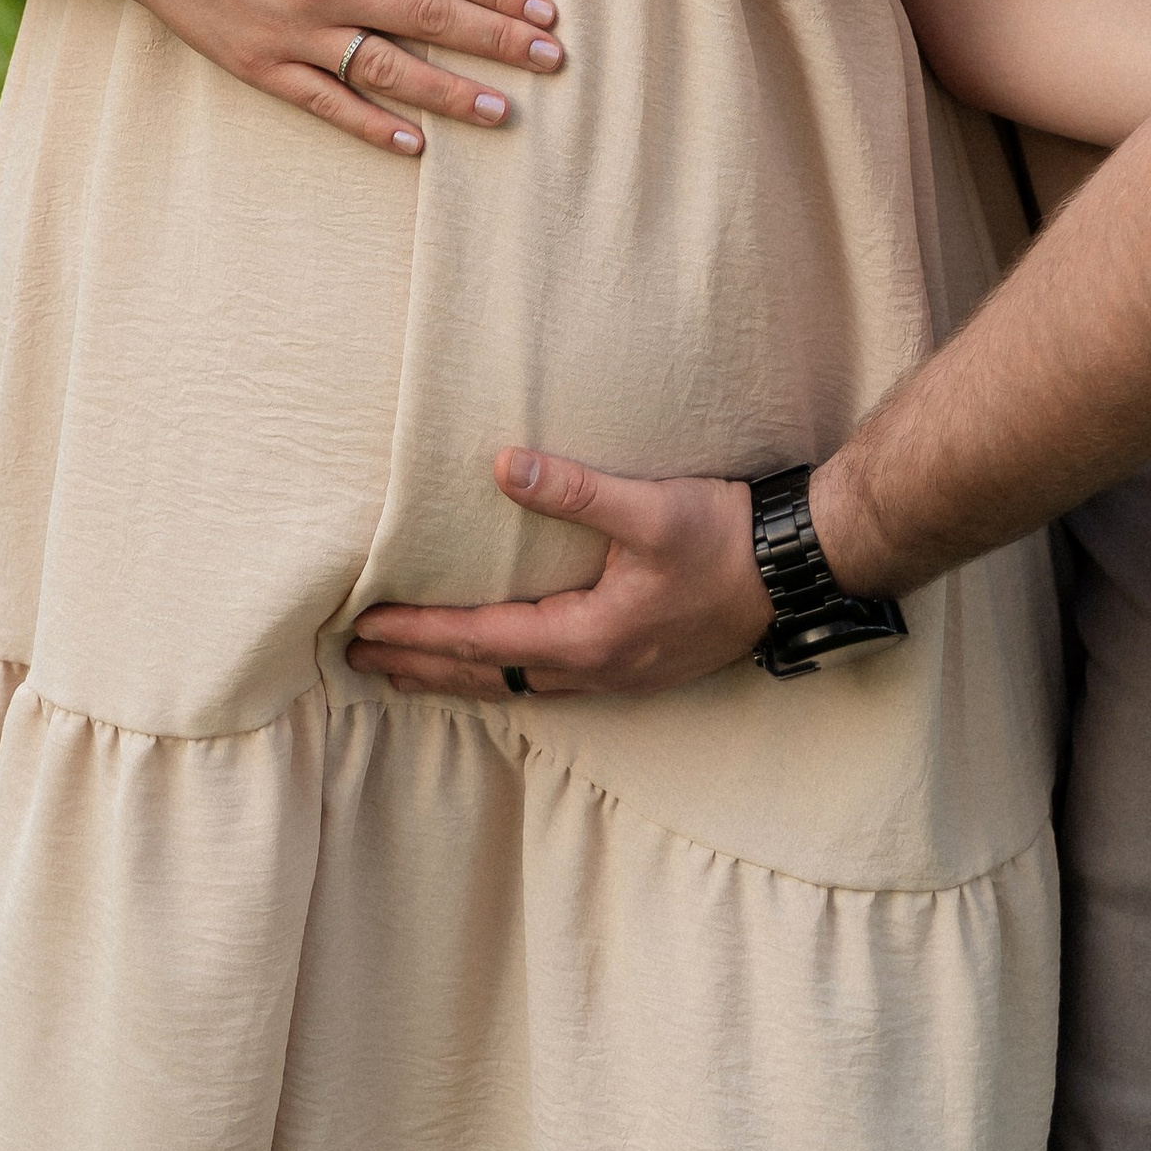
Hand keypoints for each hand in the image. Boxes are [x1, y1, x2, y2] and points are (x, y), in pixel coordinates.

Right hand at [106, 0, 563, 156]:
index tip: (543, 9)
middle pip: (428, 21)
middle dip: (497, 42)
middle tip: (551, 60)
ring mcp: (292, 34)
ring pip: (389, 72)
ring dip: (451, 94)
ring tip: (503, 112)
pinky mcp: (261, 66)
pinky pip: (327, 103)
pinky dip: (373, 127)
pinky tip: (415, 145)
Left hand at [346, 456, 770, 692]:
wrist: (794, 571)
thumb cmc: (723, 538)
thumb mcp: (649, 508)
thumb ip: (574, 490)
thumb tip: (501, 466)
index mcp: (589, 636)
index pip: (481, 641)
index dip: (418, 634)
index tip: (363, 630)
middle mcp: (596, 669)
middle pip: (488, 675)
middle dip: (421, 668)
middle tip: (357, 663)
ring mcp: (618, 675)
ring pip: (517, 684)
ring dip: (458, 677)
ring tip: (407, 672)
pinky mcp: (635, 666)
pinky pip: (548, 681)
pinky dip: (504, 675)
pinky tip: (498, 666)